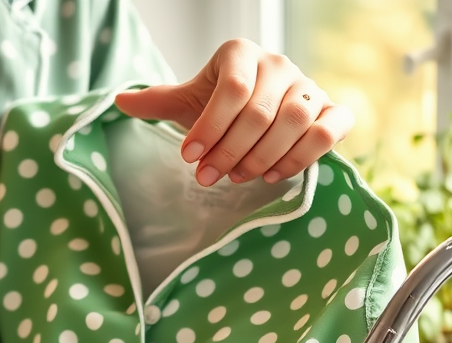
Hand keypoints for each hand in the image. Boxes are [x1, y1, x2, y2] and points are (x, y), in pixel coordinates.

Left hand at [114, 38, 353, 186]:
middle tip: (209, 178)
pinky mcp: (332, 110)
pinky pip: (328, 130)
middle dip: (231, 151)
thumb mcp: (188, 102)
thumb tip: (118, 101)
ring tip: (238, 178)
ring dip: (263, 156)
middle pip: (260, 111)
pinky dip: (303, 156)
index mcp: (241, 54)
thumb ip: (158, 102)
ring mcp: (310, 86)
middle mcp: (279, 64)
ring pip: (295, 121)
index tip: (189, 158)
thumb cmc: (220, 107)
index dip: (209, 127)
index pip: (231, 89)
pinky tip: (274, 176)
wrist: (260, 112)